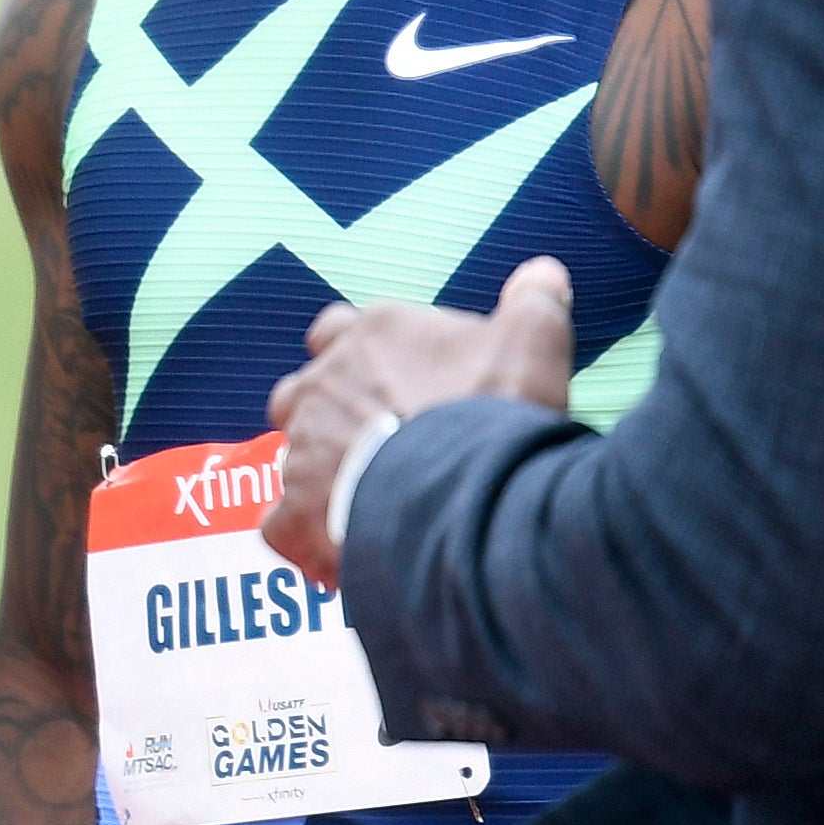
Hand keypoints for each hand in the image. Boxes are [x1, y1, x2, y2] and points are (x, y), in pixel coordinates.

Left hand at [261, 253, 579, 582]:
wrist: (459, 498)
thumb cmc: (491, 414)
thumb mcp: (532, 343)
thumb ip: (533, 303)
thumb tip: (542, 272)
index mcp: (370, 336)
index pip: (339, 328)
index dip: (359, 352)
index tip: (392, 378)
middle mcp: (323, 385)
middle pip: (305, 389)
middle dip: (330, 410)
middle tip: (377, 439)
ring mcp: (302, 450)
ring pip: (291, 453)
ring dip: (322, 470)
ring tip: (368, 495)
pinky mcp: (294, 514)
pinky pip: (281, 525)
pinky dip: (304, 537)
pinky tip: (338, 552)